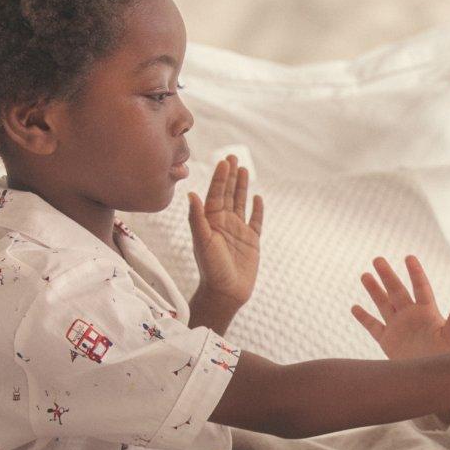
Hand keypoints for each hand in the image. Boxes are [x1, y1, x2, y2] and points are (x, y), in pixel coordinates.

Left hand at [187, 155, 263, 307]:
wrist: (225, 292)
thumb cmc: (210, 268)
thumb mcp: (202, 242)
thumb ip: (197, 218)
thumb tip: (191, 194)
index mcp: (211, 221)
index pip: (216, 194)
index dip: (220, 177)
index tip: (224, 161)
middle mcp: (224, 223)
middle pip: (229, 194)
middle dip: (230, 176)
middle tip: (233, 156)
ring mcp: (238, 231)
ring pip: (241, 203)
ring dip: (243, 187)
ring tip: (245, 169)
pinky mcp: (251, 241)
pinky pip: (255, 221)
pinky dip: (257, 209)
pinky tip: (258, 198)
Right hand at [351, 255, 449, 359]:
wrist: (433, 379)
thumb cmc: (447, 358)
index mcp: (428, 312)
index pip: (421, 287)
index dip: (415, 273)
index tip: (409, 257)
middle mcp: (411, 316)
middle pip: (397, 291)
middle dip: (388, 276)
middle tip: (377, 259)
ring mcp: (398, 327)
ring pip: (383, 304)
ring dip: (374, 290)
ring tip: (365, 275)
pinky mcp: (388, 341)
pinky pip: (374, 327)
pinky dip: (364, 318)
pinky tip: (355, 307)